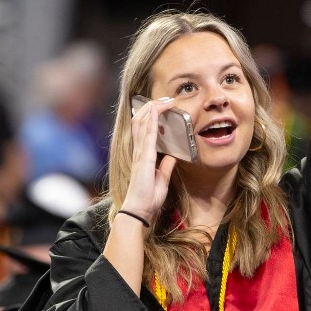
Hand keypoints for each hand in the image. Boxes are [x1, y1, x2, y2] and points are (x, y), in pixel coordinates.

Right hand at [122, 98, 177, 222]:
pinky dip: (151, 120)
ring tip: (164, 100)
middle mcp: (139, 151)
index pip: (144, 130)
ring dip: (153, 109)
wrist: (139, 211)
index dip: (152, 116)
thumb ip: (165, 167)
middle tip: (165, 99)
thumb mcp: (161, 180)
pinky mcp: (144, 157)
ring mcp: (140, 153)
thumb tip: (171, 156)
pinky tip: (157, 110)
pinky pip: (147, 134)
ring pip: (142, 123)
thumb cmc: (148, 199)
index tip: (163, 107)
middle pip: (141, 121)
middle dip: (152, 107)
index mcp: (143, 156)